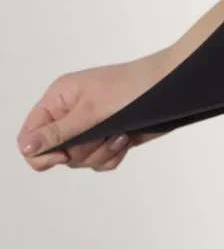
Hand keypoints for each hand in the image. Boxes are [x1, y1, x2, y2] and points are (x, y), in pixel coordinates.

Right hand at [16, 52, 172, 171]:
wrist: (172, 87)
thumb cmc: (133, 87)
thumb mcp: (91, 111)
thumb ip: (58, 132)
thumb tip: (27, 147)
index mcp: (58, 100)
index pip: (30, 136)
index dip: (42, 151)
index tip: (64, 153)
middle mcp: (69, 114)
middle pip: (55, 153)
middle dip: (81, 150)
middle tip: (101, 134)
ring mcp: (88, 127)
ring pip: (78, 160)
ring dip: (100, 152)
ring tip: (119, 134)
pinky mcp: (106, 137)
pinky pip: (98, 162)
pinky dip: (112, 155)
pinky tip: (125, 139)